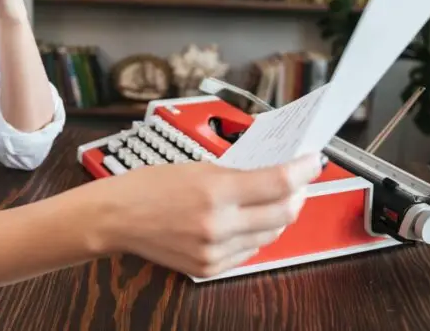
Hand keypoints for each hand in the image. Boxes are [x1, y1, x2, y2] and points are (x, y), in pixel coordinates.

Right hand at [105, 154, 322, 278]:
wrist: (117, 218)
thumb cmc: (148, 187)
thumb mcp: (195, 167)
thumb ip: (236, 174)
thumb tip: (271, 175)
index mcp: (214, 191)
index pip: (278, 183)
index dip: (303, 170)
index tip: (313, 161)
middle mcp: (218, 224)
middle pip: (283, 213)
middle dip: (297, 194)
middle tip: (299, 182)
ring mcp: (214, 250)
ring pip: (270, 235)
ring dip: (279, 216)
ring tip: (276, 201)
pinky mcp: (209, 268)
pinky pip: (249, 252)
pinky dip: (256, 236)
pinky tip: (249, 222)